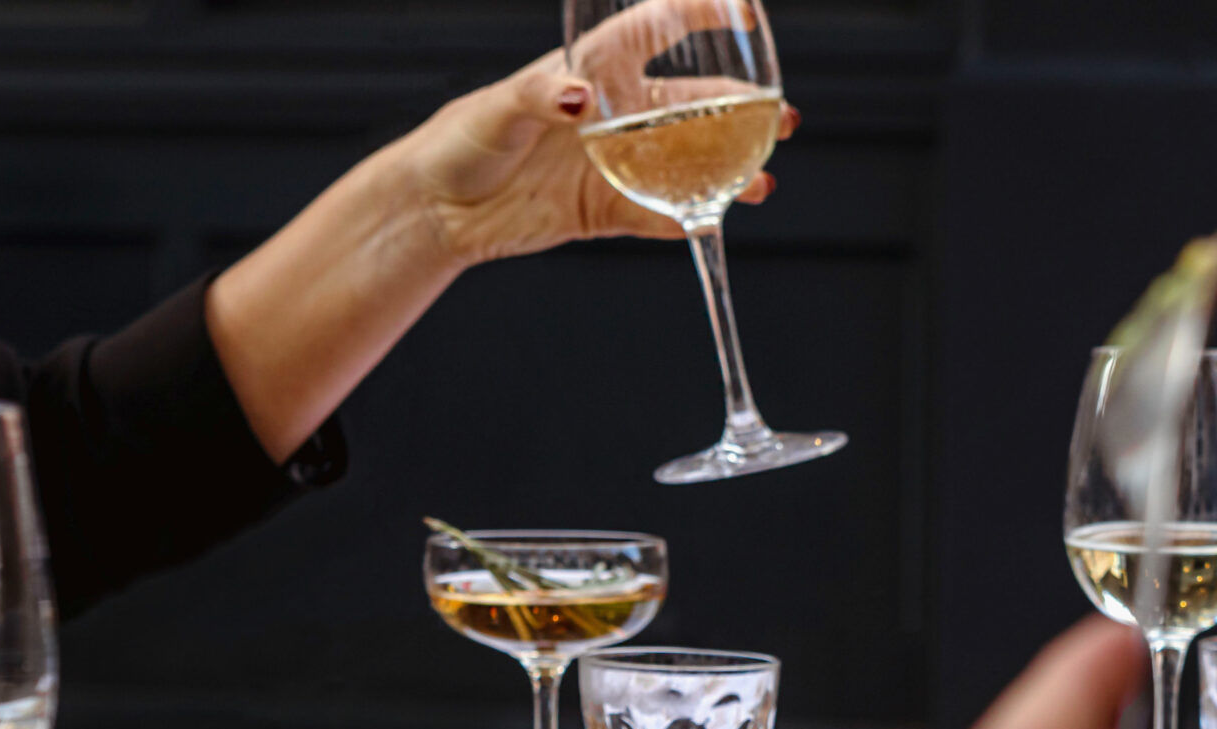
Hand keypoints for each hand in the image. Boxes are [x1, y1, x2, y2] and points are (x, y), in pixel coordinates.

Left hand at [203, 41, 790, 459]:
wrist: (437, 210)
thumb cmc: (460, 141)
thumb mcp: (497, 108)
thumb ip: (540, 96)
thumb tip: (580, 101)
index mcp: (591, 71)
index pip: (655, 30)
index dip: (699, 16)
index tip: (742, 11)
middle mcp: (612, 114)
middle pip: (691, 106)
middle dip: (739, 110)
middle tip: (780, 117)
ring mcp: (613, 163)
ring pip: (686, 163)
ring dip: (727, 169)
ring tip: (762, 181)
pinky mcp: (604, 210)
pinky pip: (657, 216)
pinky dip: (689, 220)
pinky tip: (719, 220)